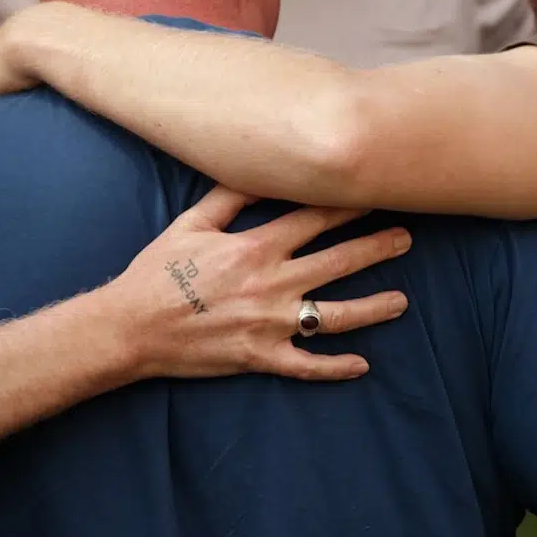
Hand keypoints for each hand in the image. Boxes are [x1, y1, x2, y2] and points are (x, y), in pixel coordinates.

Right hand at [97, 185, 411, 381]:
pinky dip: (335, 368)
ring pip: (334, 316)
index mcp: (255, 247)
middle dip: (377, 248)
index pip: (315, 219)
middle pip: (337, 262)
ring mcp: (269, 323)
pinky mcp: (260, 357)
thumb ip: (228, 196)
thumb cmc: (156, 273)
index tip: (380, 192)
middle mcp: (270, 283)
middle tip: (407, 239)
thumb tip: (256, 167)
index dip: (350, 205)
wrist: (128, 328)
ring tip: (402, 301)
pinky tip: (363, 365)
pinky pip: (306, 366)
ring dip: (372, 307)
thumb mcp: (190, 225)